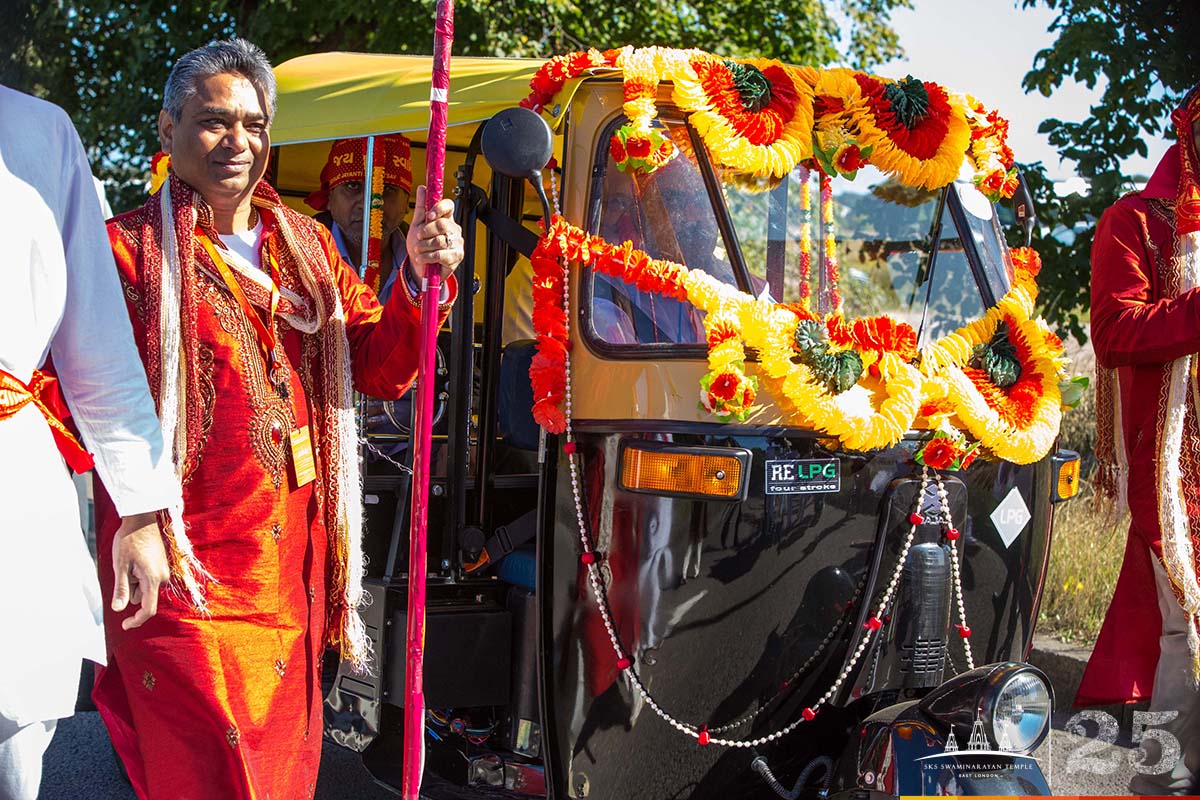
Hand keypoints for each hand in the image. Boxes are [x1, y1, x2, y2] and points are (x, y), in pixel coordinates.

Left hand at [111, 511, 170, 629]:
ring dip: (135, 581)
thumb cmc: (129, 540)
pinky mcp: (163, 566)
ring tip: (129, 561)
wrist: (142, 519)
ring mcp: (165, 571)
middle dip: (131, 590)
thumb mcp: (120, 565)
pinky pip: (150, 579)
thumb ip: (121, 589)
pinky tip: (135, 559)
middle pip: (144, 597)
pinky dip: (140, 575)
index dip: (136, 621)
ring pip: (145, 587)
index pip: (148, 609)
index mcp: (154, 579)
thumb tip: (118, 609)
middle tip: (123, 570)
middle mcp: (163, 578)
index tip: (124, 626)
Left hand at [406, 185, 463, 279]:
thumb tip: (423, 188)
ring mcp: (457, 243)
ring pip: (440, 241)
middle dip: (426, 231)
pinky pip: (441, 254)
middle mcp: (454, 229)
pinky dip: (428, 257)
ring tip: (419, 250)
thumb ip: (421, 206)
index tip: (428, 216)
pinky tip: (423, 258)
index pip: (448, 206)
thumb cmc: (420, 244)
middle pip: (442, 224)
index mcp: (446, 218)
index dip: (439, 209)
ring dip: (424, 246)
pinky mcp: (456, 257)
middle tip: (419, 236)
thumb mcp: (417, 224)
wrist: (420, 266)